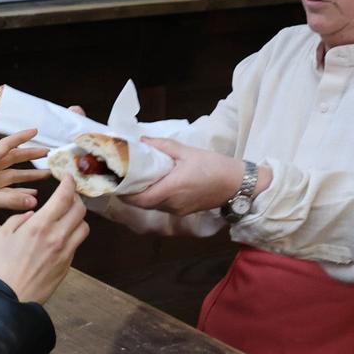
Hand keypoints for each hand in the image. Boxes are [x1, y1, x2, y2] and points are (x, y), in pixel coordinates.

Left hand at [0, 129, 48, 223]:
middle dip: (30, 156)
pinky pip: (9, 191)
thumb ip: (10, 200)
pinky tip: (33, 194)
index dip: (21, 137)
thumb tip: (35, 200)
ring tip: (47, 174)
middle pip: (13, 159)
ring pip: (14, 176)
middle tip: (48, 153)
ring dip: (29, 176)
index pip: (6, 145)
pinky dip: (21, 192)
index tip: (36, 131)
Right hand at [0, 174, 88, 304]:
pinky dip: (73, 235)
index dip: (69, 183)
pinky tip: (61, 236)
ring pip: (84, 227)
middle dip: (76, 198)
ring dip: (78, 218)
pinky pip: (77, 244)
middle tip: (68, 196)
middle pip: (80, 209)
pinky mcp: (67, 265)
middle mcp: (57, 236)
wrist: (9, 299)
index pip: (64, 196)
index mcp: (40, 225)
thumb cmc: (0, 268)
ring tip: (67, 217)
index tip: (69, 178)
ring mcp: (65, 252)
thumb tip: (31, 214)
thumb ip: (17, 219)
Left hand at [121, 136, 259, 215]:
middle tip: (122, 178)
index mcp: (171, 189)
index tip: (116, 181)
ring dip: (142, 196)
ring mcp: (178, 210)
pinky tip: (155, 184)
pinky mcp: (184, 211)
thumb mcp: (187, 151)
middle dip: (130, 194)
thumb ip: (163, 147)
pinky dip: (154, 197)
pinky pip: (163, 206)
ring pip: (153, 206)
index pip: (139, 199)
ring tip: (136, 180)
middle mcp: (172, 204)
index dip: (125, 193)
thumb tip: (141, 141)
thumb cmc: (214, 166)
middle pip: (143, 204)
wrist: (237, 184)